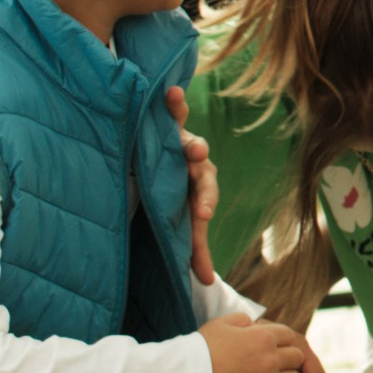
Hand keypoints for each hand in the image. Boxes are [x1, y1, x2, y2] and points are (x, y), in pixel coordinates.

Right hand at [165, 85, 218, 284]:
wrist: (162, 164)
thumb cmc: (174, 196)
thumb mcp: (183, 221)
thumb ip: (195, 248)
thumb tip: (209, 282)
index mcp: (201, 188)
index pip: (205, 200)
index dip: (204, 206)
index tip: (203, 216)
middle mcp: (195, 164)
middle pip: (201, 170)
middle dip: (201, 172)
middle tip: (197, 168)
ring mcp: (183, 143)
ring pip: (188, 138)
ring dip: (188, 134)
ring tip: (189, 135)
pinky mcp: (169, 125)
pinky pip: (173, 111)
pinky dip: (175, 102)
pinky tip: (172, 90)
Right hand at [202, 314, 319, 372]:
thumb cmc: (202, 347)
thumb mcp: (222, 323)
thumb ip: (244, 320)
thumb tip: (255, 324)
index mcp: (262, 337)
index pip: (290, 336)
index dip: (282, 341)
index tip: (273, 347)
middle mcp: (269, 359)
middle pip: (296, 358)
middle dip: (287, 359)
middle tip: (273, 364)